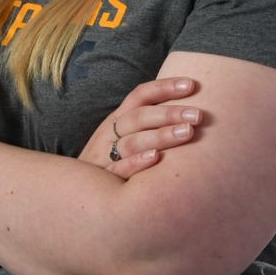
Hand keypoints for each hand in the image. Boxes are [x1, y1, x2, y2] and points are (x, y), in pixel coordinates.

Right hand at [79, 76, 202, 180]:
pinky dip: (136, 163)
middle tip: (198, 115)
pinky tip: (156, 158)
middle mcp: (110, 133)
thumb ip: (147, 122)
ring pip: (133, 142)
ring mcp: (104, 155)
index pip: (140, 95)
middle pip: (139, 117)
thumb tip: (187, 109)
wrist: (78, 190)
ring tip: (187, 133)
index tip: (191, 84)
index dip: (164, 87)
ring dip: (161, 136)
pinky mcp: (103, 179)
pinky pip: (119, 169)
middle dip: (170, 114)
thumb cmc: (110, 159)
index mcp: (117, 118)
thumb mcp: (121, 135)